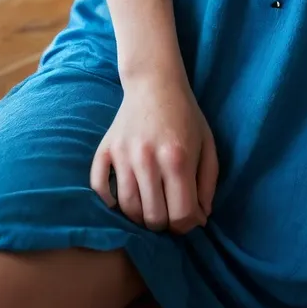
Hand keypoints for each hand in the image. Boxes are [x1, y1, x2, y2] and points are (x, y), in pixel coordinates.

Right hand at [91, 70, 218, 234]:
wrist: (155, 81)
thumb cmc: (185, 115)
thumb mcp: (207, 145)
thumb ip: (207, 184)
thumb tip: (200, 219)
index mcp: (177, 158)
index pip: (181, 214)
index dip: (188, 225)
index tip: (189, 219)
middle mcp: (147, 159)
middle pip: (153, 217)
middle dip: (164, 224)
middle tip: (169, 214)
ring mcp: (123, 154)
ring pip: (127, 208)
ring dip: (139, 217)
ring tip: (150, 208)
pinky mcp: (105, 149)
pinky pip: (99, 187)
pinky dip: (109, 201)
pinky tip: (122, 199)